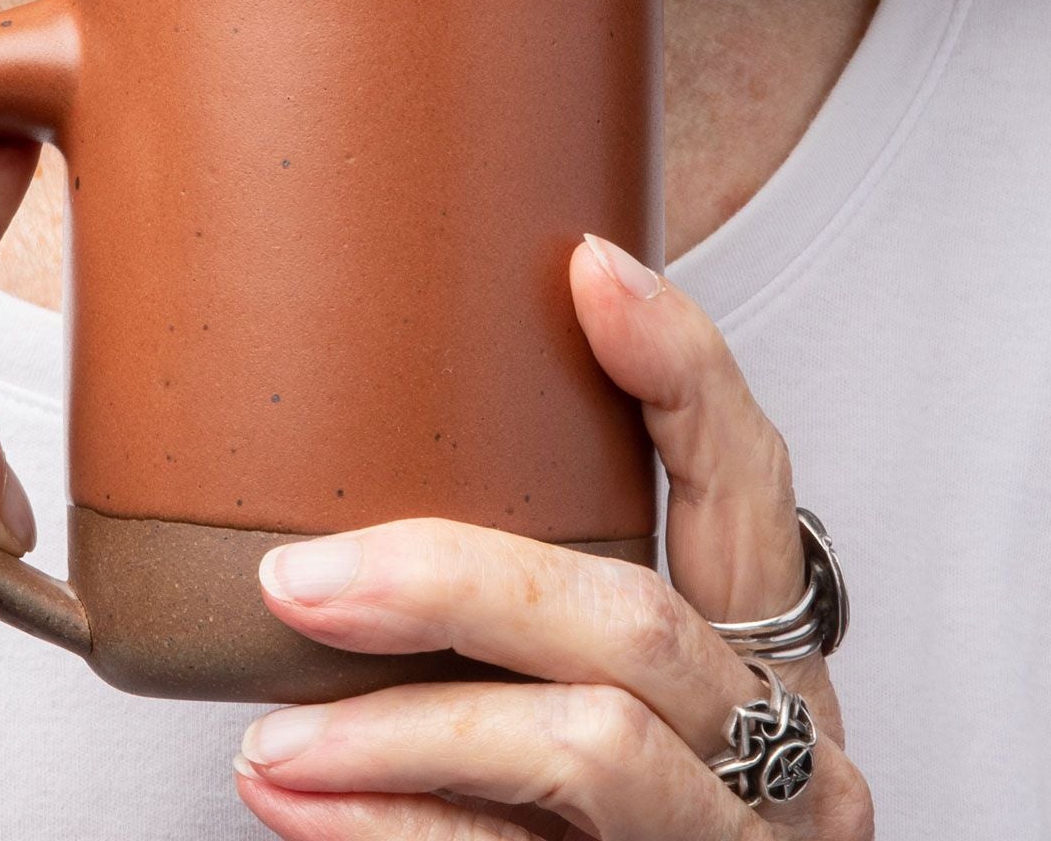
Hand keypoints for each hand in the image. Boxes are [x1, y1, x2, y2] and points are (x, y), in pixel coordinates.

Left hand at [233, 235, 873, 839]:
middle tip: (296, 580)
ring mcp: (733, 838)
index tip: (587, 268)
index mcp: (767, 647)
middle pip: (634, 618)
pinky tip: (296, 800)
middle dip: (453, 584)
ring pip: (585, 745)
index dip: (682, 370)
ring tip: (269, 737)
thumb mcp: (606, 679)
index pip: (747, 481)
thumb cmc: (604, 803)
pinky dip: (395, 830)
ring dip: (402, 732)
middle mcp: (781, 743)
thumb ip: (539, 577)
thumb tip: (349, 446)